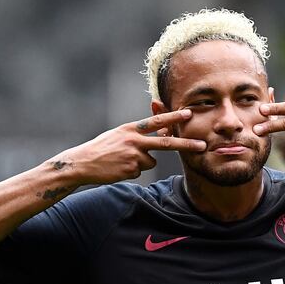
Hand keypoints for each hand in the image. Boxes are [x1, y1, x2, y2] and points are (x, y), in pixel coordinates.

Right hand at [51, 109, 205, 184]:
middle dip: (186, 144)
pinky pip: (141, 171)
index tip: (189, 113)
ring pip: (151, 161)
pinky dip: (132, 171)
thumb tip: (162, 134)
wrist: (82, 163)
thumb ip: (139, 134)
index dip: (173, 117)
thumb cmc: (102, 148)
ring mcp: (133, 156)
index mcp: (130, 128)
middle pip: (165, 143)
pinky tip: (119, 168)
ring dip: (140, 163)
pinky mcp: (131, 169)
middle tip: (202, 145)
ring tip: (122, 161)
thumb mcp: (119, 134)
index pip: (156, 121)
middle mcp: (134, 140)